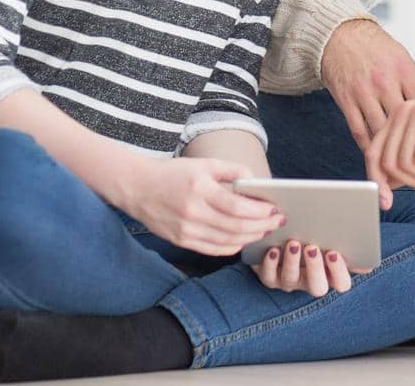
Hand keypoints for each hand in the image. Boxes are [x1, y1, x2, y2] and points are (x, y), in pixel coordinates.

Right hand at [118, 158, 284, 256]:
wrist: (137, 188)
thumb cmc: (173, 173)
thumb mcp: (203, 164)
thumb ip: (232, 170)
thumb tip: (257, 183)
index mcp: (199, 189)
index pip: (237, 207)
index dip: (260, 211)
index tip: (275, 209)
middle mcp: (193, 212)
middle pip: (236, 227)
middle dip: (261, 226)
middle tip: (276, 222)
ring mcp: (186, 230)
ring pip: (228, 242)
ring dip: (250, 238)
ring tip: (264, 231)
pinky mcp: (181, 241)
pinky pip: (214, 249)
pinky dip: (233, 247)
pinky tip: (243, 240)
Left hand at [252, 239, 362, 295]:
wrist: (282, 233)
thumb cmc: (313, 233)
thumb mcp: (333, 236)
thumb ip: (352, 240)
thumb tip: (374, 235)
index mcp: (330, 274)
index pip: (341, 283)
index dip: (339, 271)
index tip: (333, 252)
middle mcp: (310, 281)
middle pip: (317, 287)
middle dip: (315, 268)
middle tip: (312, 248)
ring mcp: (289, 281)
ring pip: (291, 279)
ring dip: (292, 262)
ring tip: (293, 242)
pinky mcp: (269, 276)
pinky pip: (268, 276)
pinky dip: (270, 263)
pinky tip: (273, 249)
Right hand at [319, 19, 414, 152]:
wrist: (338, 35)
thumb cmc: (374, 47)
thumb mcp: (402, 59)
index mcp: (403, 70)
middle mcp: (384, 82)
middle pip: (404, 122)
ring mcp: (363, 92)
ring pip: (381, 131)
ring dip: (392, 150)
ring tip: (404, 165)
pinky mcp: (346, 100)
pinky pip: (359, 131)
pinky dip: (370, 148)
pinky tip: (380, 156)